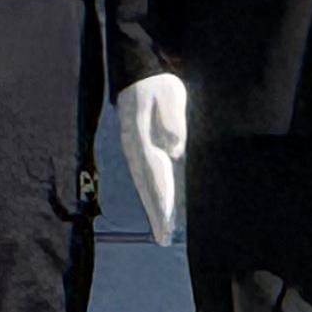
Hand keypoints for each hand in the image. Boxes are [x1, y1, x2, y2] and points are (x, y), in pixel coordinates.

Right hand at [115, 73, 188, 248]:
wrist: (141, 73)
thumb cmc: (157, 84)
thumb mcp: (169, 96)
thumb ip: (172, 121)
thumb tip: (174, 149)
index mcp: (142, 140)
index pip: (154, 175)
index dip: (161, 200)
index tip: (167, 221)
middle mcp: (136, 150)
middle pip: (147, 187)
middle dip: (157, 214)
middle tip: (163, 239)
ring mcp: (138, 152)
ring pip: (146, 186)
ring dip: (155, 210)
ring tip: (161, 233)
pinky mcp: (143, 150)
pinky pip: (149, 178)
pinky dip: (154, 196)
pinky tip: (160, 208)